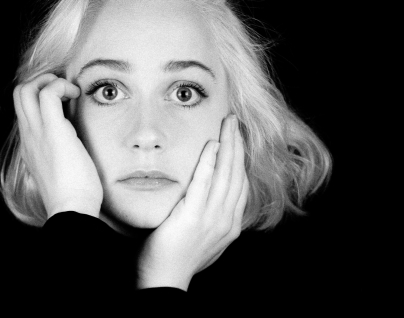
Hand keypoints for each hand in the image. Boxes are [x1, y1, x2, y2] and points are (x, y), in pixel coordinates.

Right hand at [14, 73, 102, 217]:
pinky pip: (48, 93)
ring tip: (69, 91)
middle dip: (41, 82)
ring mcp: (37, 133)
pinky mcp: (53, 130)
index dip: (41, 98)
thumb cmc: (74, 196)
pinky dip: (62, 86)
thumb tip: (75, 141)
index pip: (25, 111)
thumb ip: (62, 154)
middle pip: (18, 94)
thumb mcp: (62, 171)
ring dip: (49, 81)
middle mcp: (29, 136)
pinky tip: (77, 96)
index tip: (64, 102)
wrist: (72, 210)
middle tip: (64, 91)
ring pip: (26, 88)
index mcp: (31, 146)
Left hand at [137, 114, 248, 290]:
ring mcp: (213, 219)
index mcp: (229, 225)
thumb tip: (205, 197)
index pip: (240, 184)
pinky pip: (205, 184)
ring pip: (226, 175)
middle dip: (238, 145)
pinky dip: (210, 162)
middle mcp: (227, 221)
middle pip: (237, 174)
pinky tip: (212, 144)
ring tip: (227, 124)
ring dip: (228, 145)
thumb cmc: (174, 259)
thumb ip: (207, 216)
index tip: (237, 138)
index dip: (240, 158)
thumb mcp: (200, 238)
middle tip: (234, 121)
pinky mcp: (194, 218)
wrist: (162, 282)